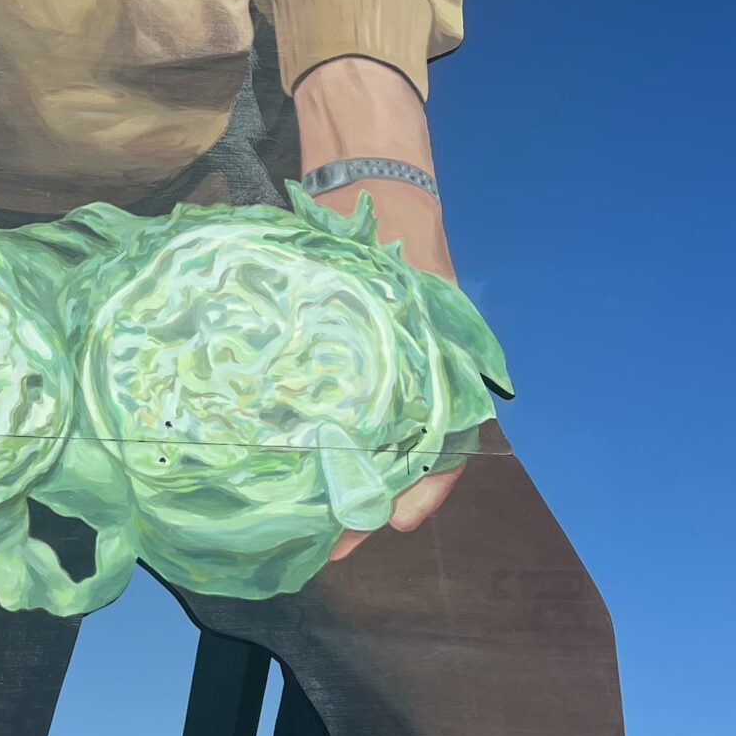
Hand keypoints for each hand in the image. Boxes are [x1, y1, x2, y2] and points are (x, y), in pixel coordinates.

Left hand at [291, 58, 463, 559]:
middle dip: (367, 509)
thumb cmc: (385, 228)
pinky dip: (323, 463)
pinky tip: (289, 488)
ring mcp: (378, 383)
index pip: (446, 440)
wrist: (370, 185)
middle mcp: (415, 381)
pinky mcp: (342, 379)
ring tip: (306, 538)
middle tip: (330, 550)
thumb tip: (330, 343)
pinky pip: (340, 429)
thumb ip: (373, 311)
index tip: (394, 522)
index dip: (425, 486)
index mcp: (439, 364)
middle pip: (402, 463)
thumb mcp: (391, 271)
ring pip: (370, 456)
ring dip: (343, 498)